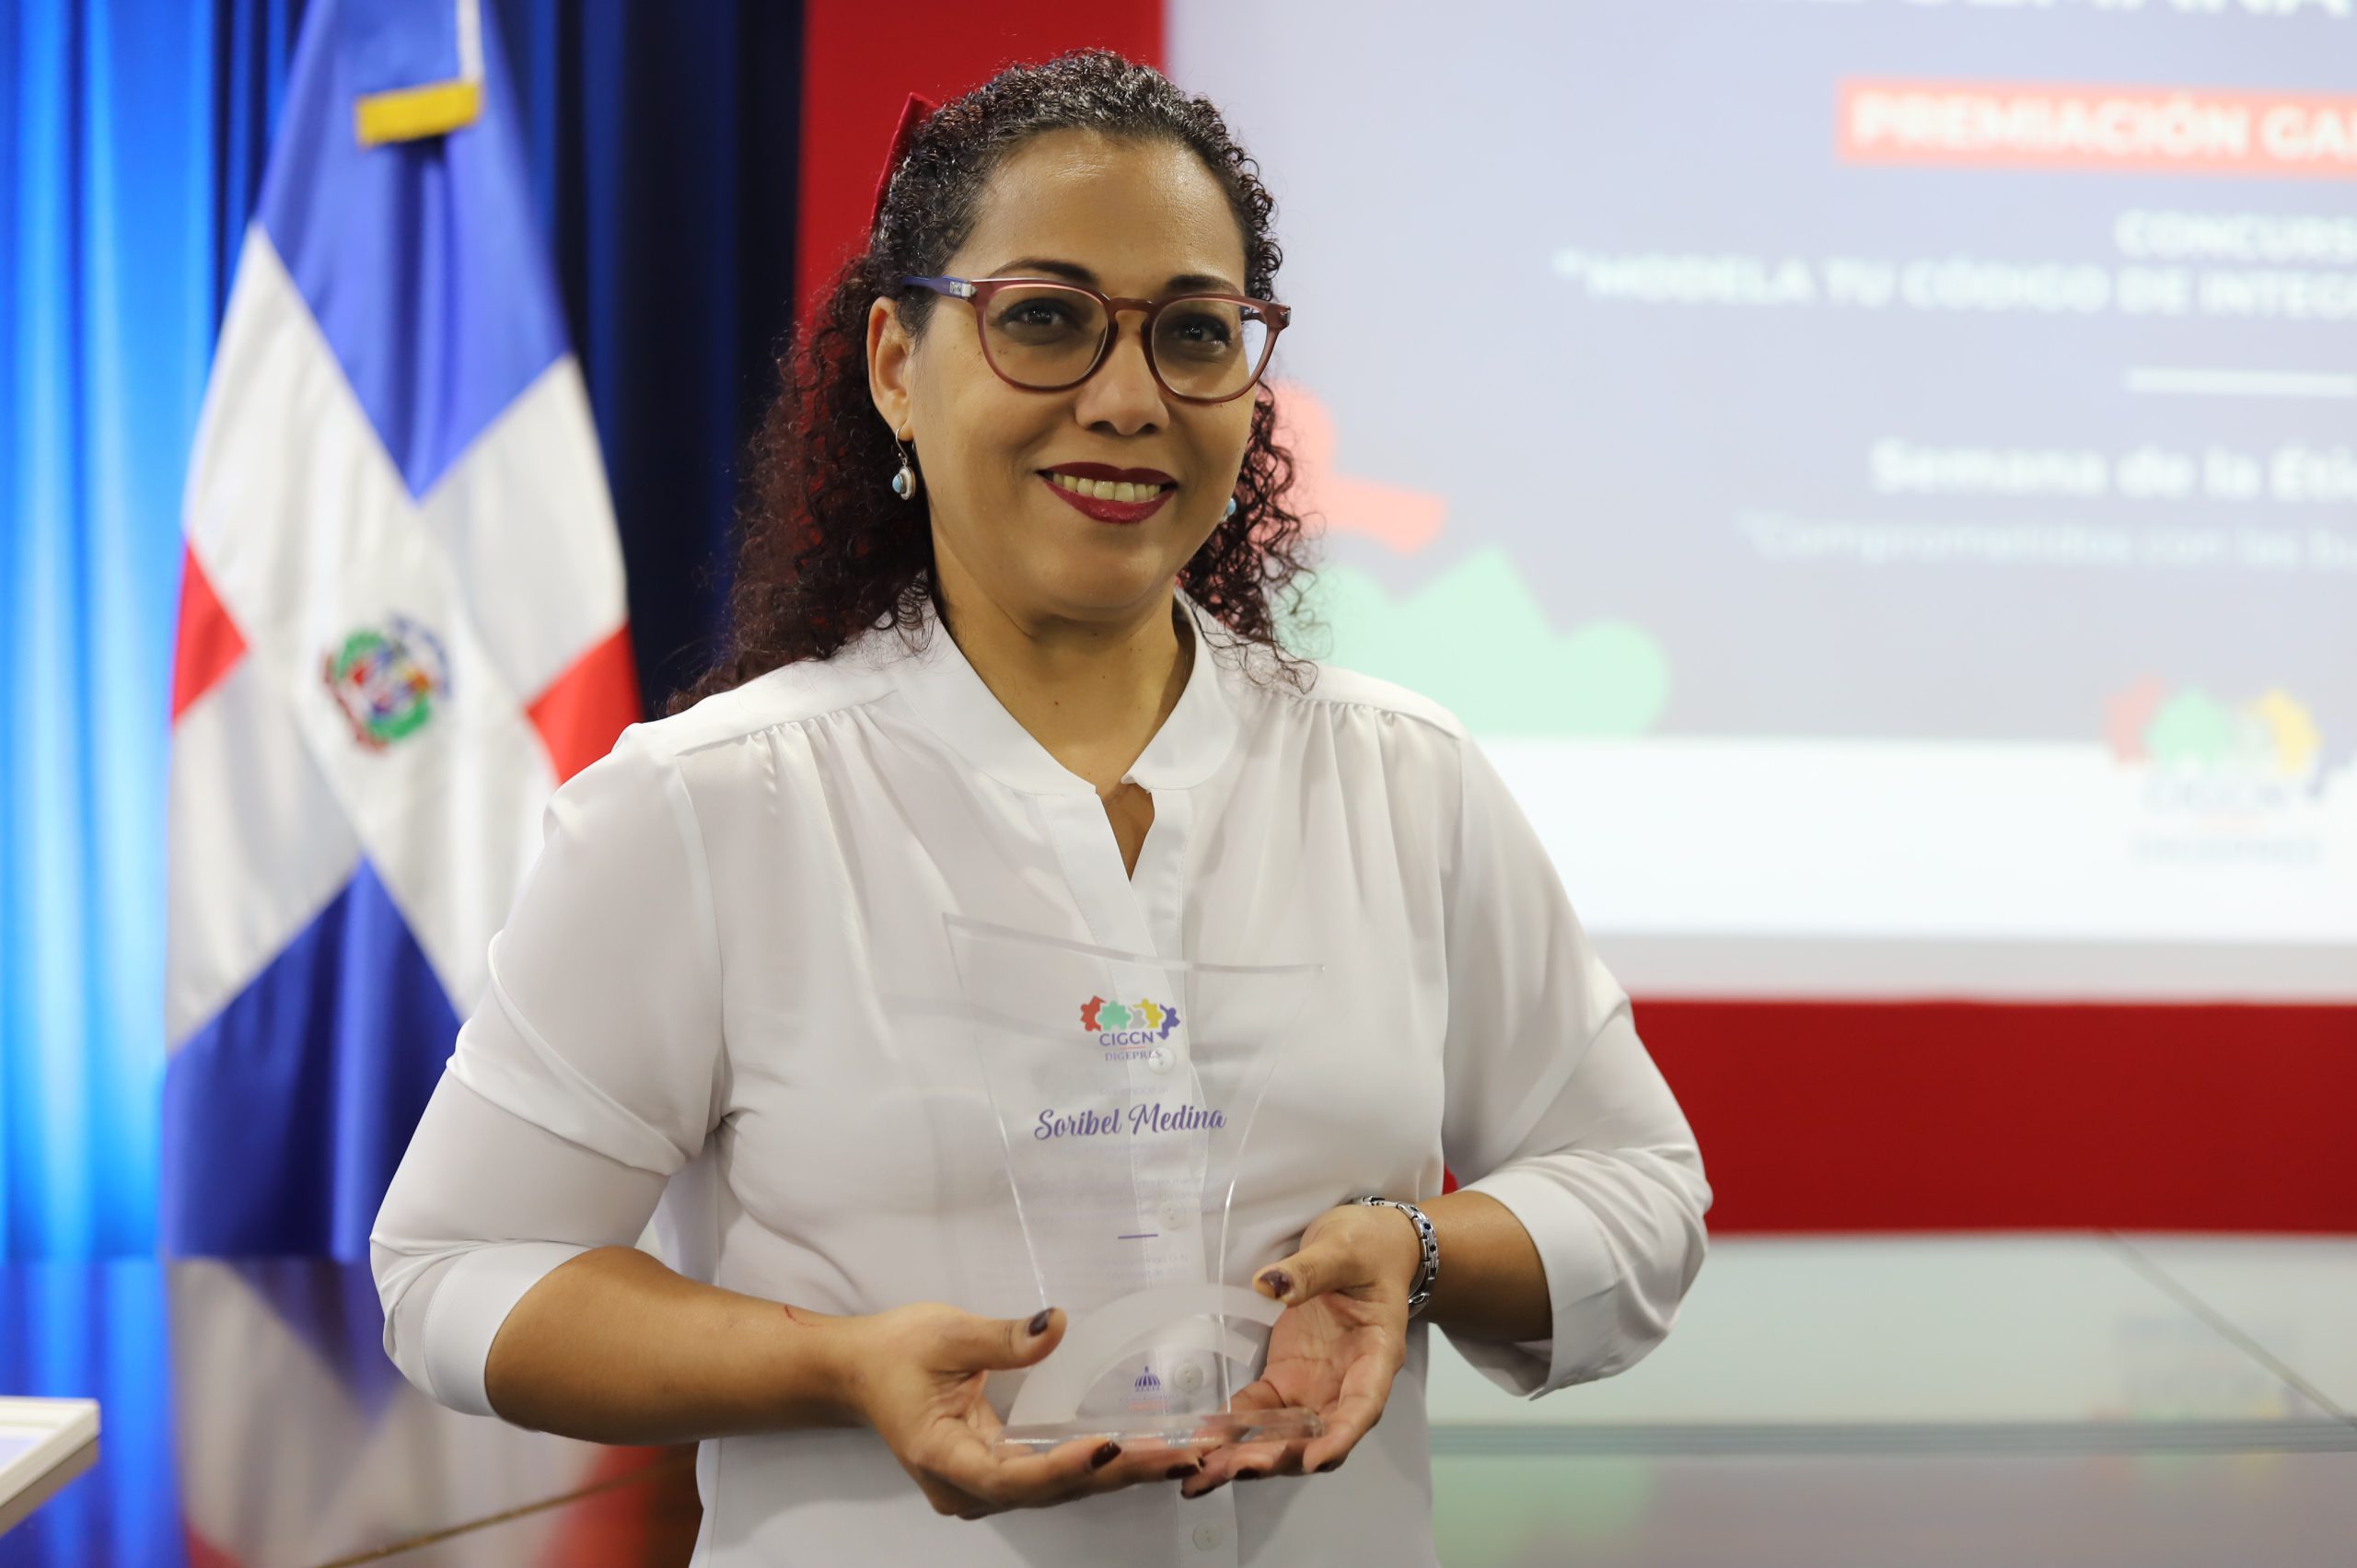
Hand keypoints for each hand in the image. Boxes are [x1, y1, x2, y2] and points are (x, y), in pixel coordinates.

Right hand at [835, 1301, 1202, 1517]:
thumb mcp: (945, 1333)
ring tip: (1176, 1455)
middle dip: (1117, 1471)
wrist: (859, 1371)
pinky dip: (1097, 1466)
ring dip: (1117, 1473)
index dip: (1063, 1466)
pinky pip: (1053, 1478)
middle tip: (1179, 1452)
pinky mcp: (997, 1474)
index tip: (1111, 1446)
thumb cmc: (894, 1352)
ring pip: (1057, 1489)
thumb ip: (1003, 1336)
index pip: (1011, 1476)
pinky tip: (1141, 1455)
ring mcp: (982, 1487)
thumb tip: (1057, 1325)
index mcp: (942, 1456)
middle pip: (1048, 1489)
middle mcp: (965, 1487)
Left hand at [1181, 1202, 1421, 1496]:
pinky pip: (1259, 1412)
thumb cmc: (1367, 1248)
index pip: (1364, 1405)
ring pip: (1286, 1435)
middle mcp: (1347, 1383)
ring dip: (1248, 1456)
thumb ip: (1311, 1270)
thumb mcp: (1343, 1249)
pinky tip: (1203, 1444)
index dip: (1340, 1437)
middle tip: (1234, 1469)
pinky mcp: (1288, 1378)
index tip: (1314, 1459)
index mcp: (1376, 1354)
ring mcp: (1315, 1385)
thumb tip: (1271, 1285)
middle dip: (1278, 1457)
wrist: (1364, 1246)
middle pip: (1318, 1434)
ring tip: (1204, 1475)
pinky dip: (1233, 1430)